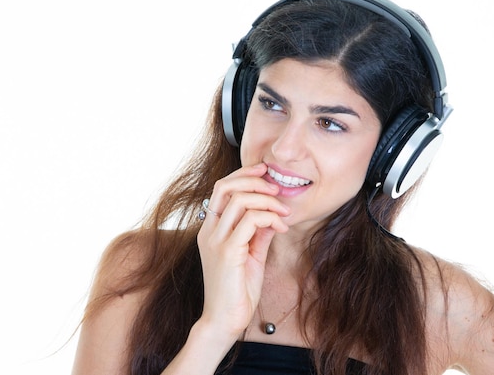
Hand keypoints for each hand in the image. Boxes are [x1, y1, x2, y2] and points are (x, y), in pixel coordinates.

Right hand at [195, 163, 289, 340]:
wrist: (224, 321)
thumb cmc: (237, 291)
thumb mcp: (252, 255)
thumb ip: (259, 233)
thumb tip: (273, 214)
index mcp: (211, 229)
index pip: (222, 188)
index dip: (244, 174)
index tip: (266, 172)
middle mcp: (209, 231)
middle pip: (227, 186)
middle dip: (256, 180)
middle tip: (278, 190)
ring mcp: (216, 241)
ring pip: (241, 200)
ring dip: (268, 200)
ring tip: (285, 212)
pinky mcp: (227, 252)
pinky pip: (251, 221)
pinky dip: (270, 218)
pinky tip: (281, 228)